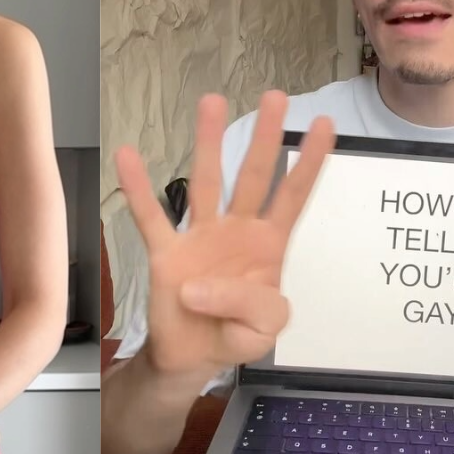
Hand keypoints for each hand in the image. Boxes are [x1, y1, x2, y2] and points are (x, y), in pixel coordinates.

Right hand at [115, 91, 336, 382]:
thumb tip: (200, 285)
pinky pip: (151, 217)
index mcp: (269, 244)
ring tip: (212, 101)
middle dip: (267, 136)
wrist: (194, 357)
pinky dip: (138, 188)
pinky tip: (128, 155)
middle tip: (276, 96)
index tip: (326, 124)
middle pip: (254, 174)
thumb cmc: (236, 334)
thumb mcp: (264, 328)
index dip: (311, 163)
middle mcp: (236, 229)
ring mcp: (201, 236)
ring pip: (207, 182)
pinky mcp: (167, 253)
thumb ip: (250, 305)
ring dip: (209, 142)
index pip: (293, 196)